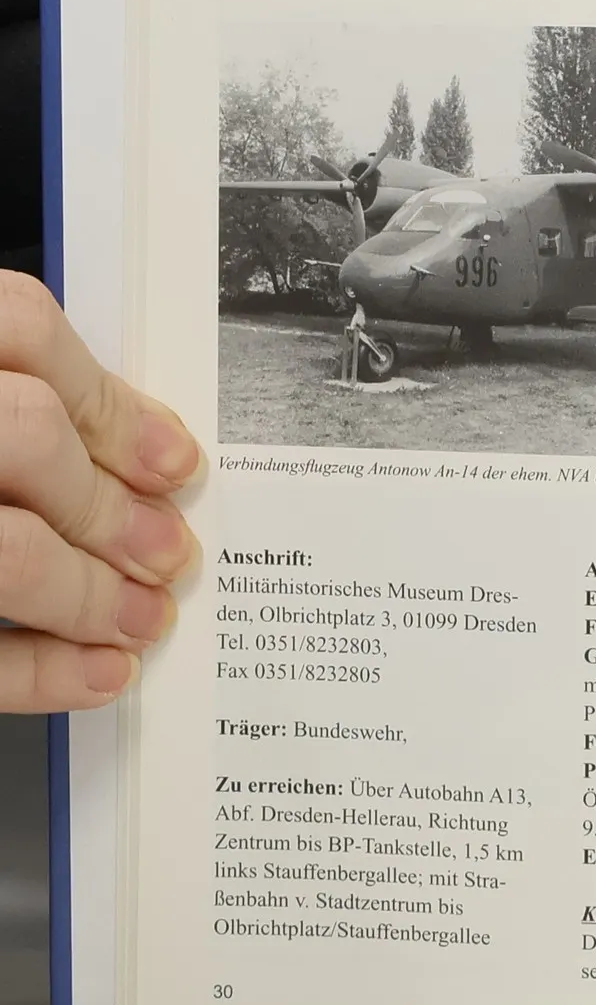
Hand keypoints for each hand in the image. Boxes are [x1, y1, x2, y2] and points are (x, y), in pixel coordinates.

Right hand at [0, 273, 198, 708]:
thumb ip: (0, 401)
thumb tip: (130, 451)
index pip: (14, 328)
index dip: (108, 402)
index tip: (170, 460)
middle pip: (25, 435)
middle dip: (111, 507)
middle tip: (165, 552)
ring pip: (7, 548)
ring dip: (89, 593)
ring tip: (136, 617)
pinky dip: (38, 670)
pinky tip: (93, 676)